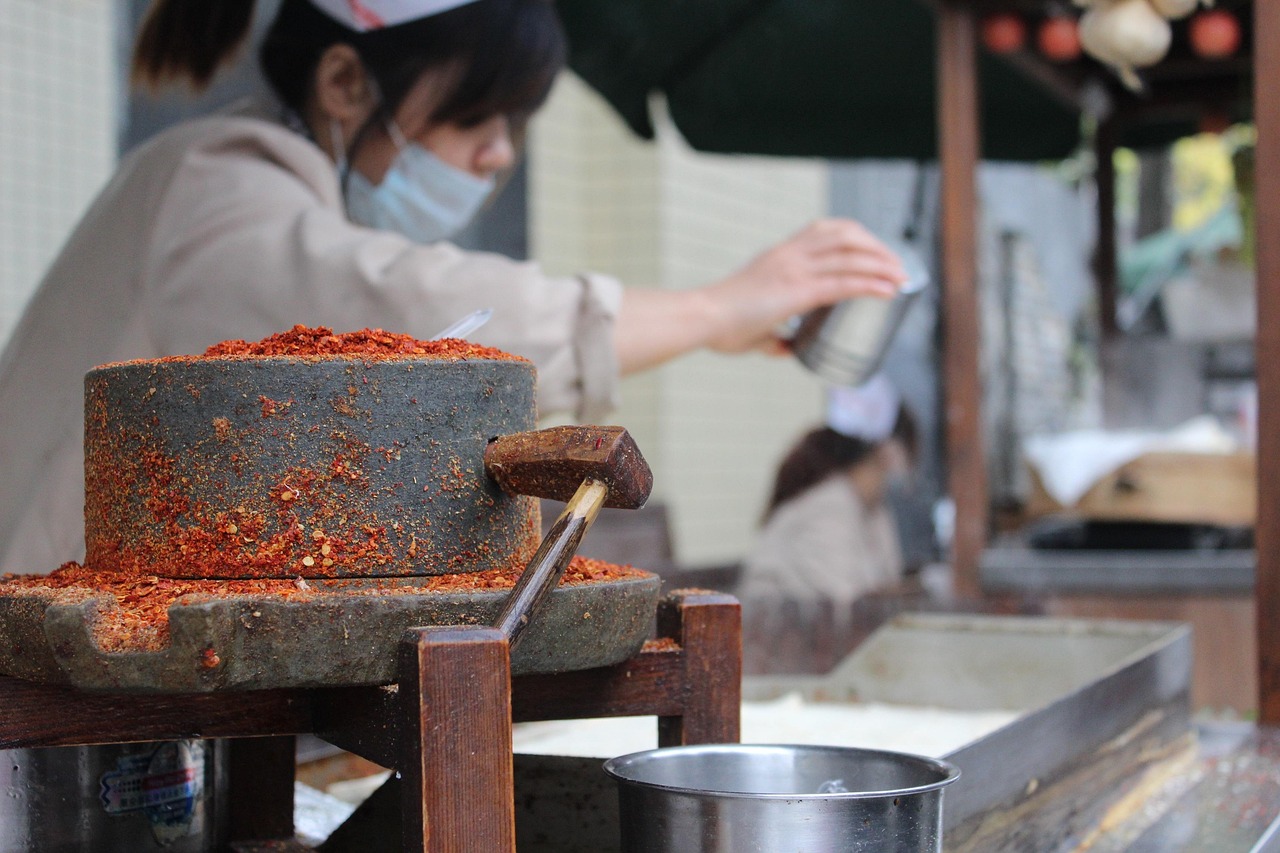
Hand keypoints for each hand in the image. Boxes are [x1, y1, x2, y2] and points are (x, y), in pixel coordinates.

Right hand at [699, 219, 907, 353]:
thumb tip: (785, 348)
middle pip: (846, 235)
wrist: (702, 318)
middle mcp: (790, 255)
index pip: (826, 229)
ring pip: (851, 256)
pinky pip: (843, 283)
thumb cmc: (720, 323)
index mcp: (780, 256)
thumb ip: (772, 336)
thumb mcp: (754, 325)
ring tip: (901, 276)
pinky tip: (888, 290)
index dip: (857, 235)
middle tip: (896, 266)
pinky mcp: (797, 292)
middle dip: (877, 247)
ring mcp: (794, 270)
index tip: (875, 250)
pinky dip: (870, 284)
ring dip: (882, 264)